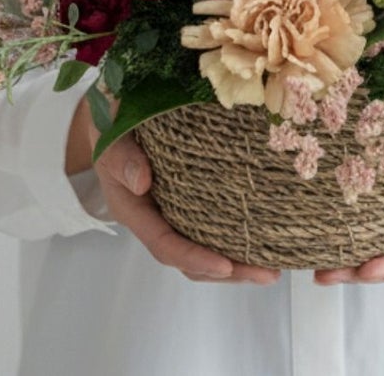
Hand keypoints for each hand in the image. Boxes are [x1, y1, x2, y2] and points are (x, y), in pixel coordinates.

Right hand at [66, 97, 279, 284]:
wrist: (115, 109)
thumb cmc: (111, 124)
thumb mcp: (110, 135)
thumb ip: (121, 158)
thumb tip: (142, 182)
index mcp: (134, 209)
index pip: (165, 244)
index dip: (194, 258)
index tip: (225, 265)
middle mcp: (155, 217)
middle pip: (190, 258)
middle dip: (228, 270)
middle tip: (268, 274)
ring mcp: (174, 209)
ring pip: (204, 246)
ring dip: (237, 260)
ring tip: (273, 266)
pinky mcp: (190, 196)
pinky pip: (212, 223)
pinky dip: (236, 234)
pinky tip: (263, 235)